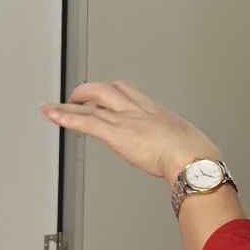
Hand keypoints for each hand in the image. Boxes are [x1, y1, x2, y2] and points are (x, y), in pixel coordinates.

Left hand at [43, 82, 217, 185]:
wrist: (194, 160)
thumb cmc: (198, 157)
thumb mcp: (191, 147)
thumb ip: (181, 149)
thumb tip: (190, 157)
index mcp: (158, 113)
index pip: (129, 93)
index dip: (114, 91)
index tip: (106, 95)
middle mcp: (140, 111)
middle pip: (109, 89)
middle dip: (91, 91)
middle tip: (78, 97)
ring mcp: (126, 120)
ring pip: (92, 103)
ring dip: (71, 104)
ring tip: (56, 106)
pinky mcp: (116, 134)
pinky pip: (85, 122)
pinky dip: (65, 117)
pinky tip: (51, 114)